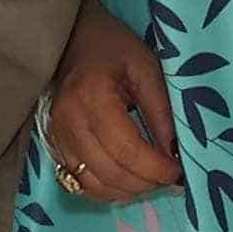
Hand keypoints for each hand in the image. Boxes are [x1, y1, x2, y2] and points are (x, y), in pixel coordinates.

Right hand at [45, 8, 183, 203]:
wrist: (74, 40)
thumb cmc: (114, 48)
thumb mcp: (147, 69)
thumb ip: (161, 112)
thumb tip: (175, 153)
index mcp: (94, 97)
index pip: (127, 150)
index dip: (155, 169)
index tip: (178, 172)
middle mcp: (69, 122)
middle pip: (110, 173)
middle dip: (146, 183)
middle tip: (169, 177)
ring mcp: (57, 137)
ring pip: (94, 185)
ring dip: (128, 191)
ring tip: (151, 179)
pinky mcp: (54, 146)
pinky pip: (80, 183)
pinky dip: (107, 190)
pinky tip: (127, 180)